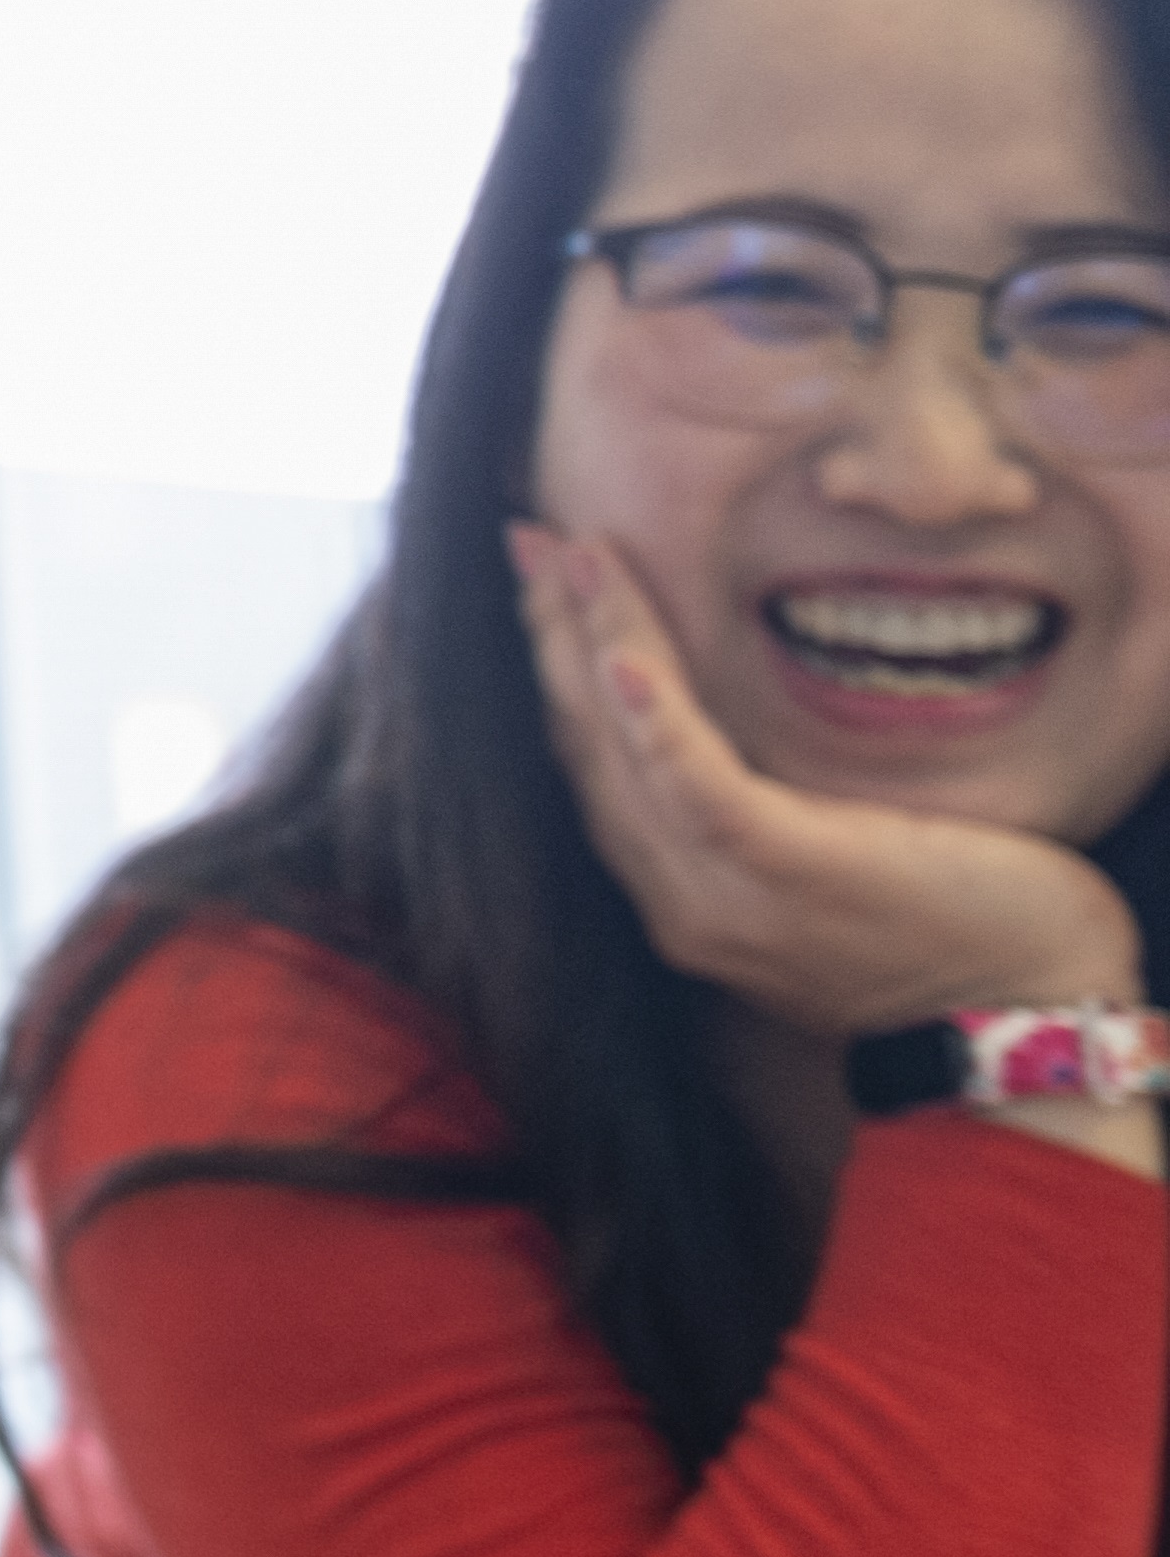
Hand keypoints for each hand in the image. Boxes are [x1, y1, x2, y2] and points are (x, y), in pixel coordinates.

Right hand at [512, 523, 1143, 1037]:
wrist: (1025, 1015)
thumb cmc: (960, 931)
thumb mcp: (837, 867)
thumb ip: (771, 815)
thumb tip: (750, 730)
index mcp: (685, 895)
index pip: (596, 766)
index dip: (559, 670)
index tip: (546, 580)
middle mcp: (677, 902)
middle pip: (585, 750)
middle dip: (551, 636)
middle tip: (531, 540)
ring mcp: (720, 896)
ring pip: (624, 755)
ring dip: (588, 644)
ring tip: (573, 557)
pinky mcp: (784, 871)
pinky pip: (695, 788)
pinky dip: (651, 720)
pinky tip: (624, 660)